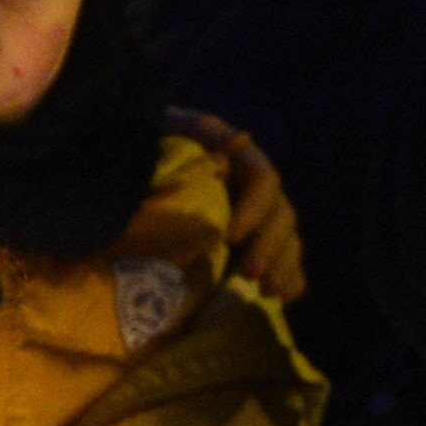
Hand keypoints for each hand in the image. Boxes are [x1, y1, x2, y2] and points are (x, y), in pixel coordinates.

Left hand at [167, 106, 307, 301]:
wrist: (136, 166)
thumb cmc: (157, 144)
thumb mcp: (173, 128)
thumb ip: (202, 130)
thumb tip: (240, 138)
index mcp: (243, 162)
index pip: (264, 183)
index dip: (254, 210)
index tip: (230, 237)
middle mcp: (257, 192)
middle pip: (281, 217)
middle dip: (270, 247)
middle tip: (250, 274)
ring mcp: (259, 219)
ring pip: (288, 240)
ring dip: (283, 267)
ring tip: (269, 292)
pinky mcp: (253, 244)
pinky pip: (284, 261)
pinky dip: (289, 278)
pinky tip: (282, 297)